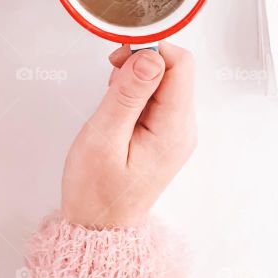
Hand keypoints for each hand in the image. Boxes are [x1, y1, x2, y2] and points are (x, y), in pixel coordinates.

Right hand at [61, 44, 195, 228]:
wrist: (97, 227)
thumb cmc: (96, 191)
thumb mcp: (104, 138)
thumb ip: (128, 94)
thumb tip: (149, 56)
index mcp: (174, 129)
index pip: (180, 64)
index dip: (150, 50)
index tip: (120, 59)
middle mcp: (182, 128)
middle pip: (174, 68)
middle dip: (140, 62)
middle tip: (111, 80)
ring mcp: (174, 131)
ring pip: (163, 79)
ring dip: (135, 78)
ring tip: (111, 102)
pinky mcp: (162, 133)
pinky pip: (155, 96)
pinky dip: (134, 92)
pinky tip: (116, 110)